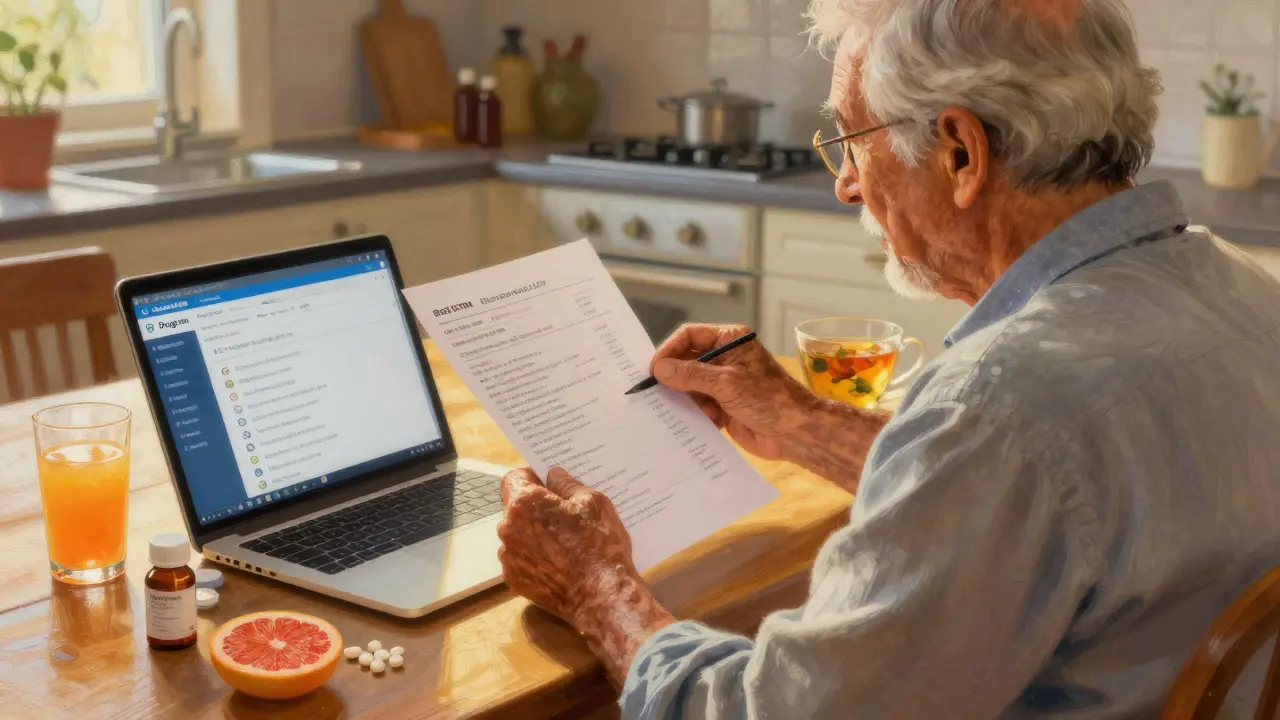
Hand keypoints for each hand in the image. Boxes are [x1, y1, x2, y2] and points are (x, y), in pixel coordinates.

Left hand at [497, 467, 676, 686]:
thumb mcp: (593, 502)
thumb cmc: (599, 544)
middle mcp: (507, 529)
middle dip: (536, 507)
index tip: (550, 485)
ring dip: (534, 533)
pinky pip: (521, 558)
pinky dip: (535, 557)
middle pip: (515, 508)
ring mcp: (509, 557)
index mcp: (524, 503)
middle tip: (564, 515)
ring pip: (518, 534)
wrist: (601, 596)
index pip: (514, 477)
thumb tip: (553, 475)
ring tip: (564, 543)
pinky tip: (560, 563)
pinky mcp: (515, 580)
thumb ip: (567, 484)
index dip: (532, 477)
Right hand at [650, 324, 816, 460]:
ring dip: (681, 398)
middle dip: (672, 376)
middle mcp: (725, 358)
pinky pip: (698, 406)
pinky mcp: (723, 407)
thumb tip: (659, 369)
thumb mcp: (727, 383)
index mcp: (730, 341)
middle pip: (687, 361)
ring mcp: (723, 383)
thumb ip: (692, 375)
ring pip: (690, 386)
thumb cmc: (769, 399)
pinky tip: (684, 423)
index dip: (670, 350)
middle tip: (651, 391)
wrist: (796, 433)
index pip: (690, 336)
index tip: (653, 369)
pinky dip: (691, 414)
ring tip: (667, 409)